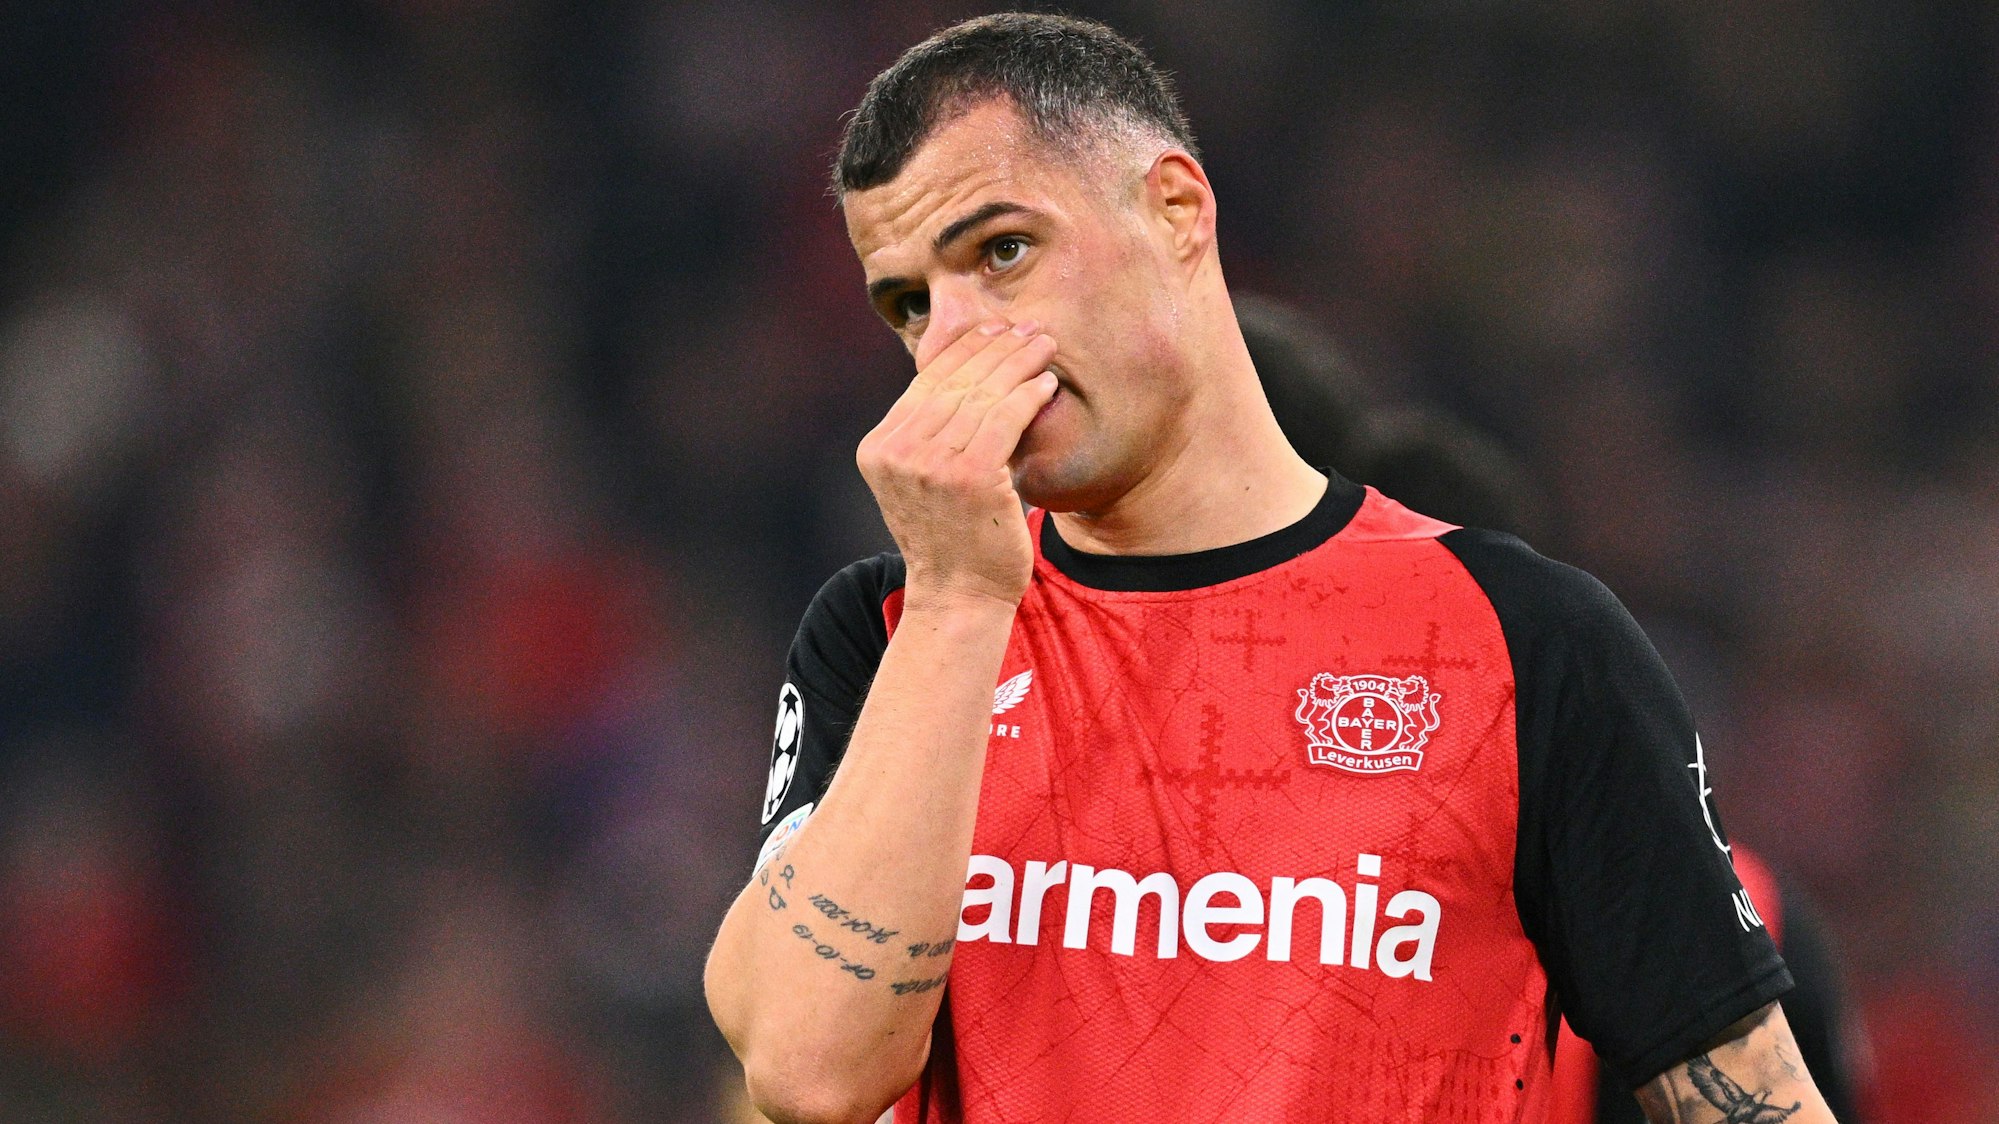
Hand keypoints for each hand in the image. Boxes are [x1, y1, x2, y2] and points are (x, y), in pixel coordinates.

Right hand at [856, 318, 1060, 608]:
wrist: (958, 597)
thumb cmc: (950, 539)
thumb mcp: (919, 482)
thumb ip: (926, 435)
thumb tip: (962, 373)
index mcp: (878, 448)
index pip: (924, 382)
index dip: (963, 349)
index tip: (993, 329)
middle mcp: (897, 452)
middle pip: (954, 381)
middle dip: (995, 347)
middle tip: (1028, 329)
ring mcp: (931, 464)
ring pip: (983, 394)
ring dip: (1018, 363)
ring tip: (1044, 347)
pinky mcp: (970, 476)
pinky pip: (1005, 418)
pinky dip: (1029, 395)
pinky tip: (1046, 384)